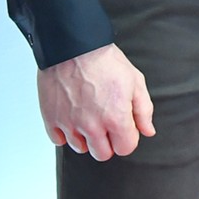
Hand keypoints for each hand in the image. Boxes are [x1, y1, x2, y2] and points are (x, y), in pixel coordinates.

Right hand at [37, 43, 154, 160]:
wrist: (73, 45)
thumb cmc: (103, 59)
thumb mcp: (134, 80)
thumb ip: (143, 109)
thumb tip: (147, 130)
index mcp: (115, 118)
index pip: (125, 148)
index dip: (127, 137)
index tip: (124, 125)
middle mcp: (92, 126)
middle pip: (102, 154)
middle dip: (108, 141)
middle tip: (106, 122)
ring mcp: (69, 124)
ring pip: (80, 148)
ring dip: (86, 136)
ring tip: (87, 114)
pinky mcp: (51, 119)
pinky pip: (58, 140)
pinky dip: (65, 132)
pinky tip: (71, 115)